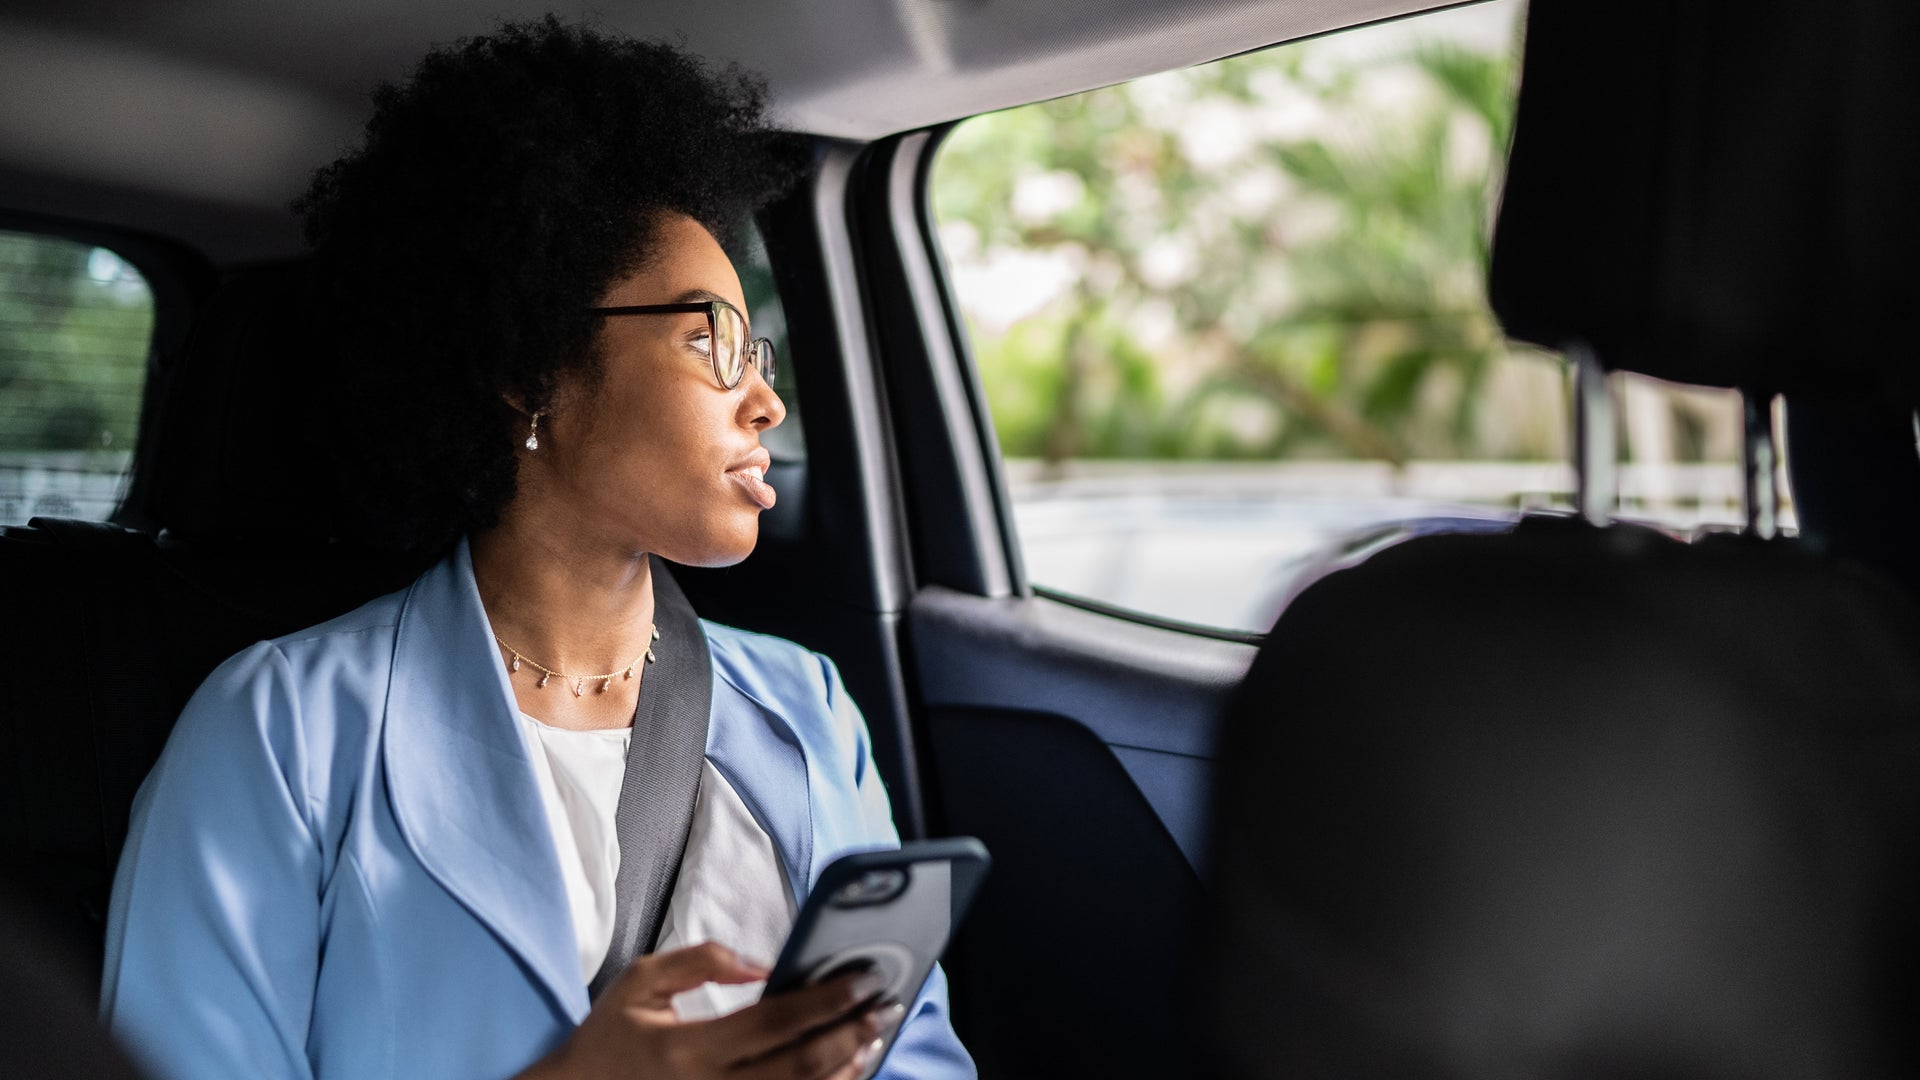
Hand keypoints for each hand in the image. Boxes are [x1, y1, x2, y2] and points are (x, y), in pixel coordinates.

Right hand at [516, 942, 906, 1079]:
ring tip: (874, 1039)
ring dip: (847, 1071)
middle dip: (852, 1035)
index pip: (775, 1022)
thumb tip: (763, 963)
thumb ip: (702, 962)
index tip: (864, 979)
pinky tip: (844, 1073)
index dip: (827, 1001)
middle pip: (801, 1068)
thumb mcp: (640, 982)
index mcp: (689, 1048)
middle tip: (887, 1006)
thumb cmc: (609, 1037)